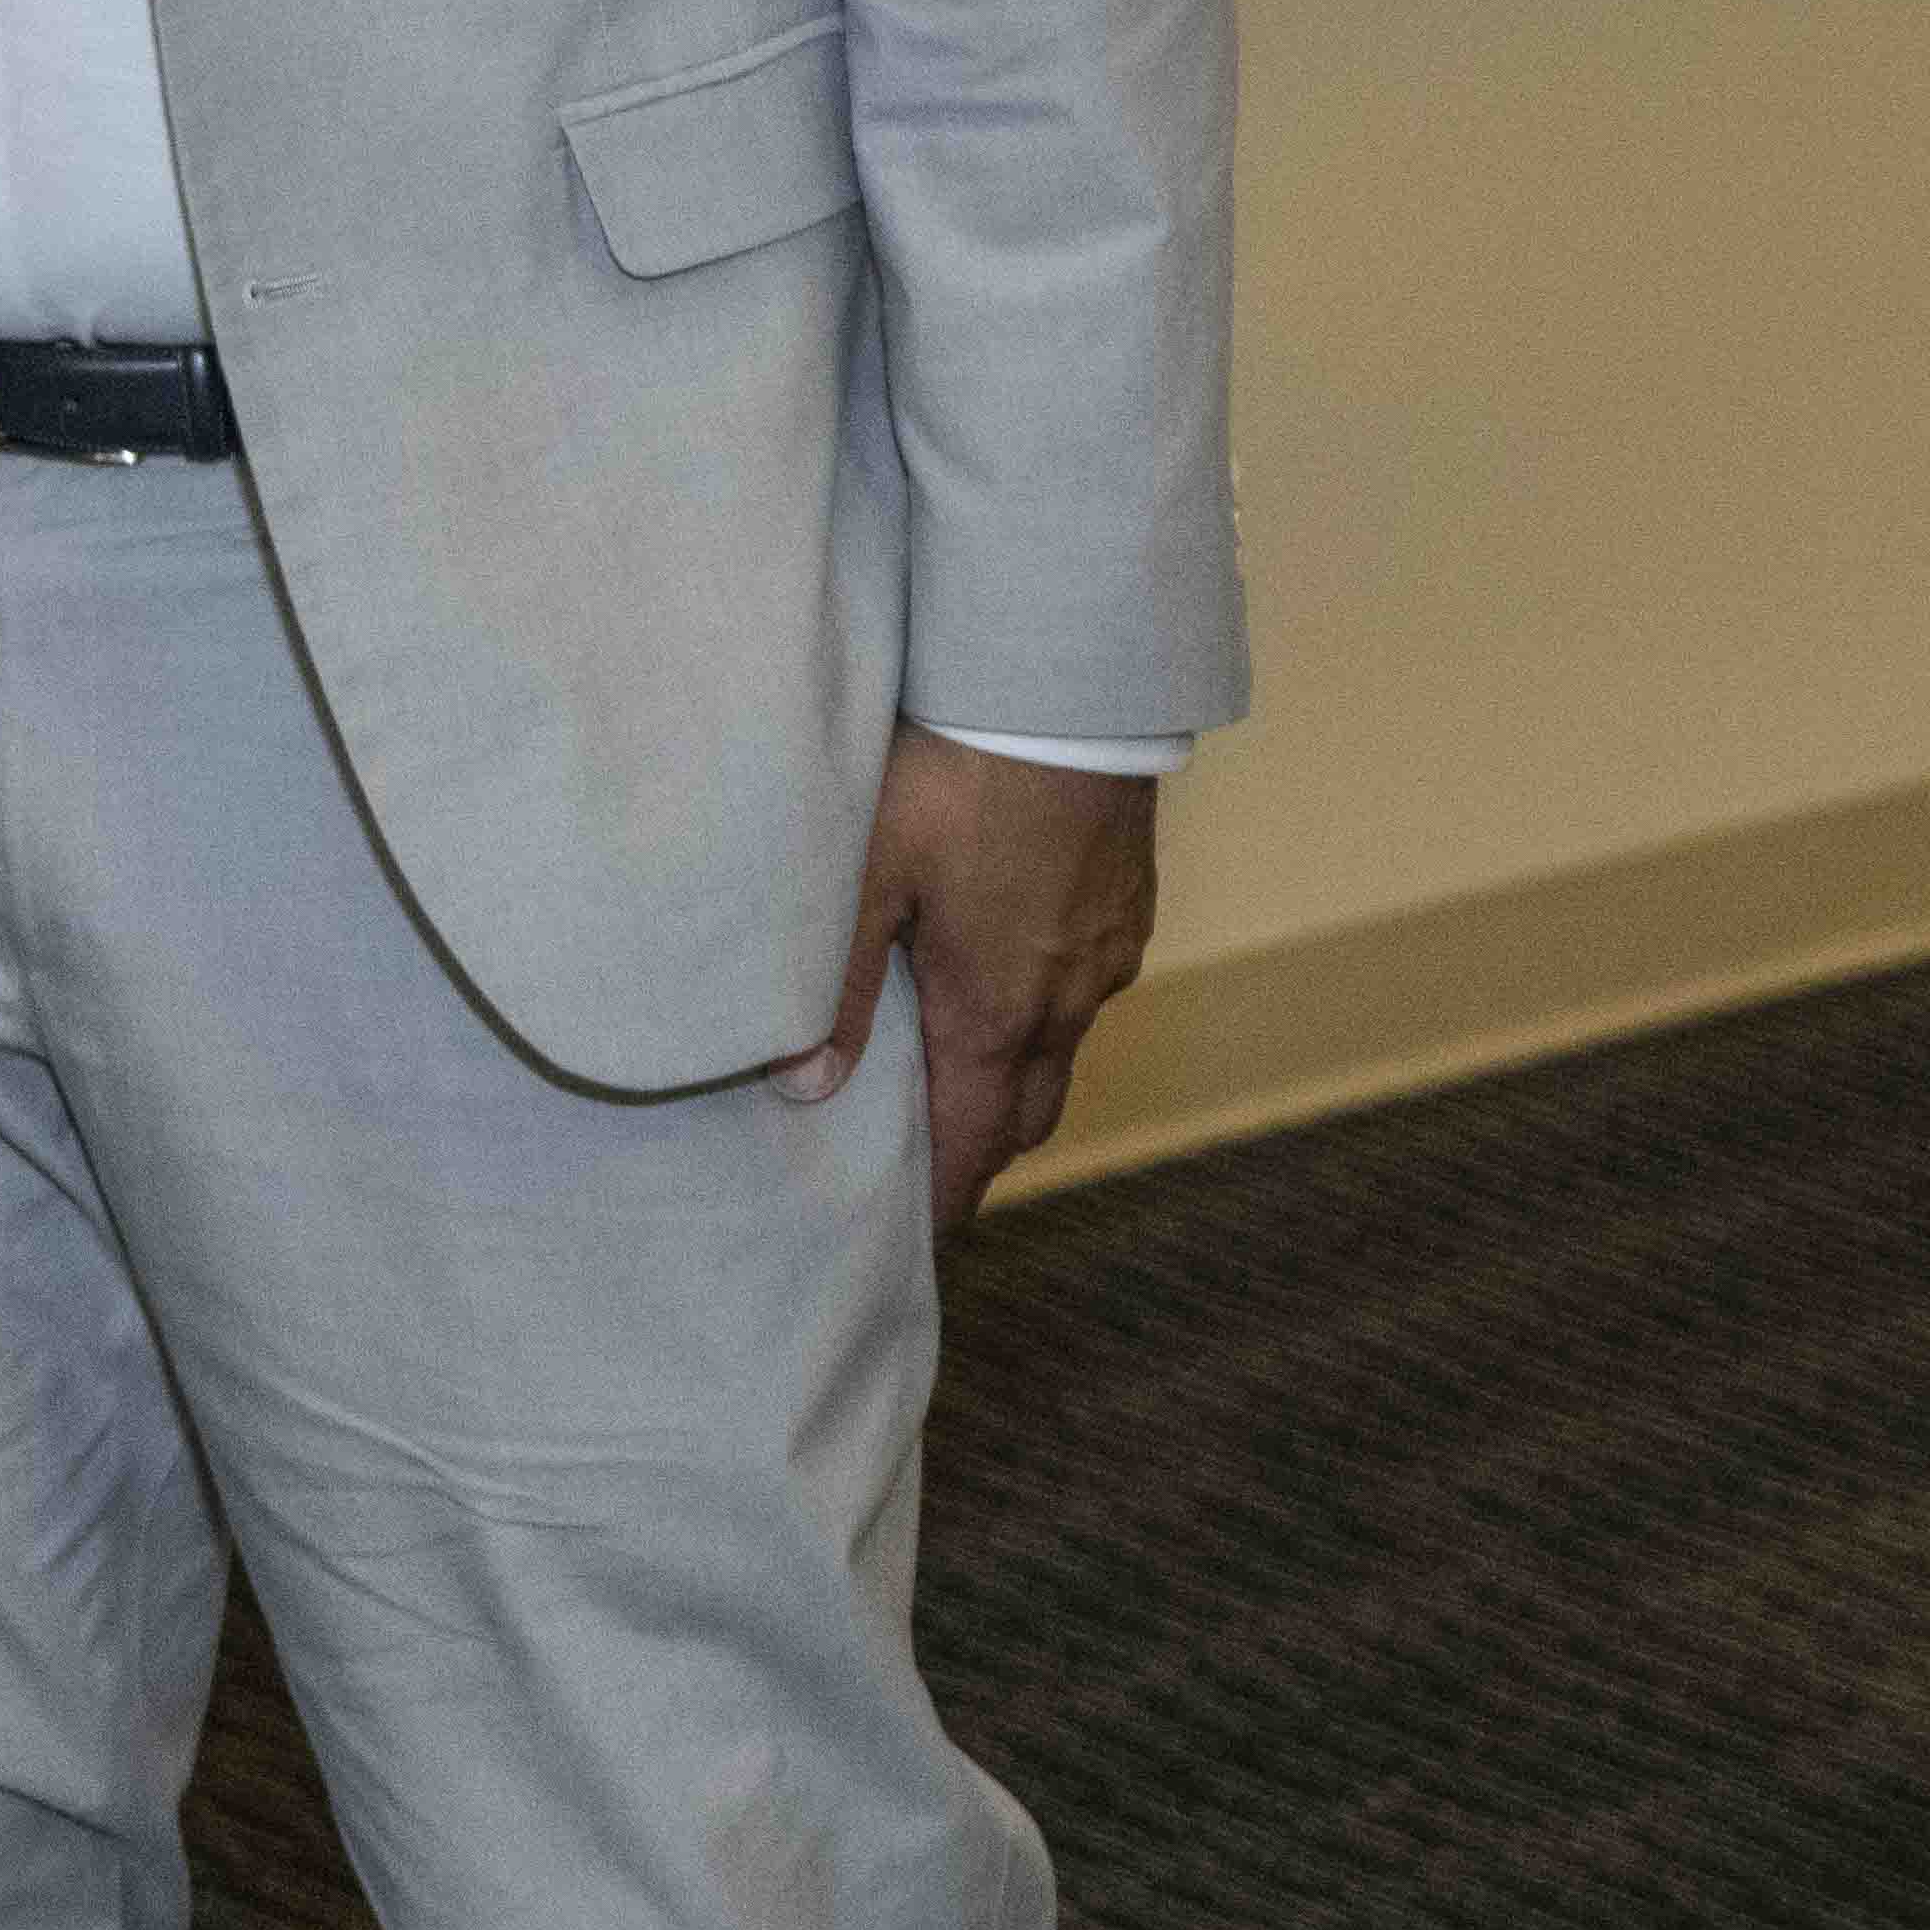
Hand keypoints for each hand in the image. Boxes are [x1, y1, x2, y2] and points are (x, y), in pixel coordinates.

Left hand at [794, 729, 1156, 1222]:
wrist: (1063, 696)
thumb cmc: (953, 779)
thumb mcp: (867, 877)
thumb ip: (834, 986)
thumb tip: (803, 1090)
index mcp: (998, 1010)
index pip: (977, 1139)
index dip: (947, 1194)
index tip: (918, 1233)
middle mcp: (1068, 999)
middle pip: (1027, 1111)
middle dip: (981, 1149)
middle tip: (930, 1172)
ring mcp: (1107, 955)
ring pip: (1061, 1050)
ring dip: (1012, 1080)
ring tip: (954, 1084)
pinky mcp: (1125, 909)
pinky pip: (1085, 991)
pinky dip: (1042, 1017)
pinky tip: (1001, 984)